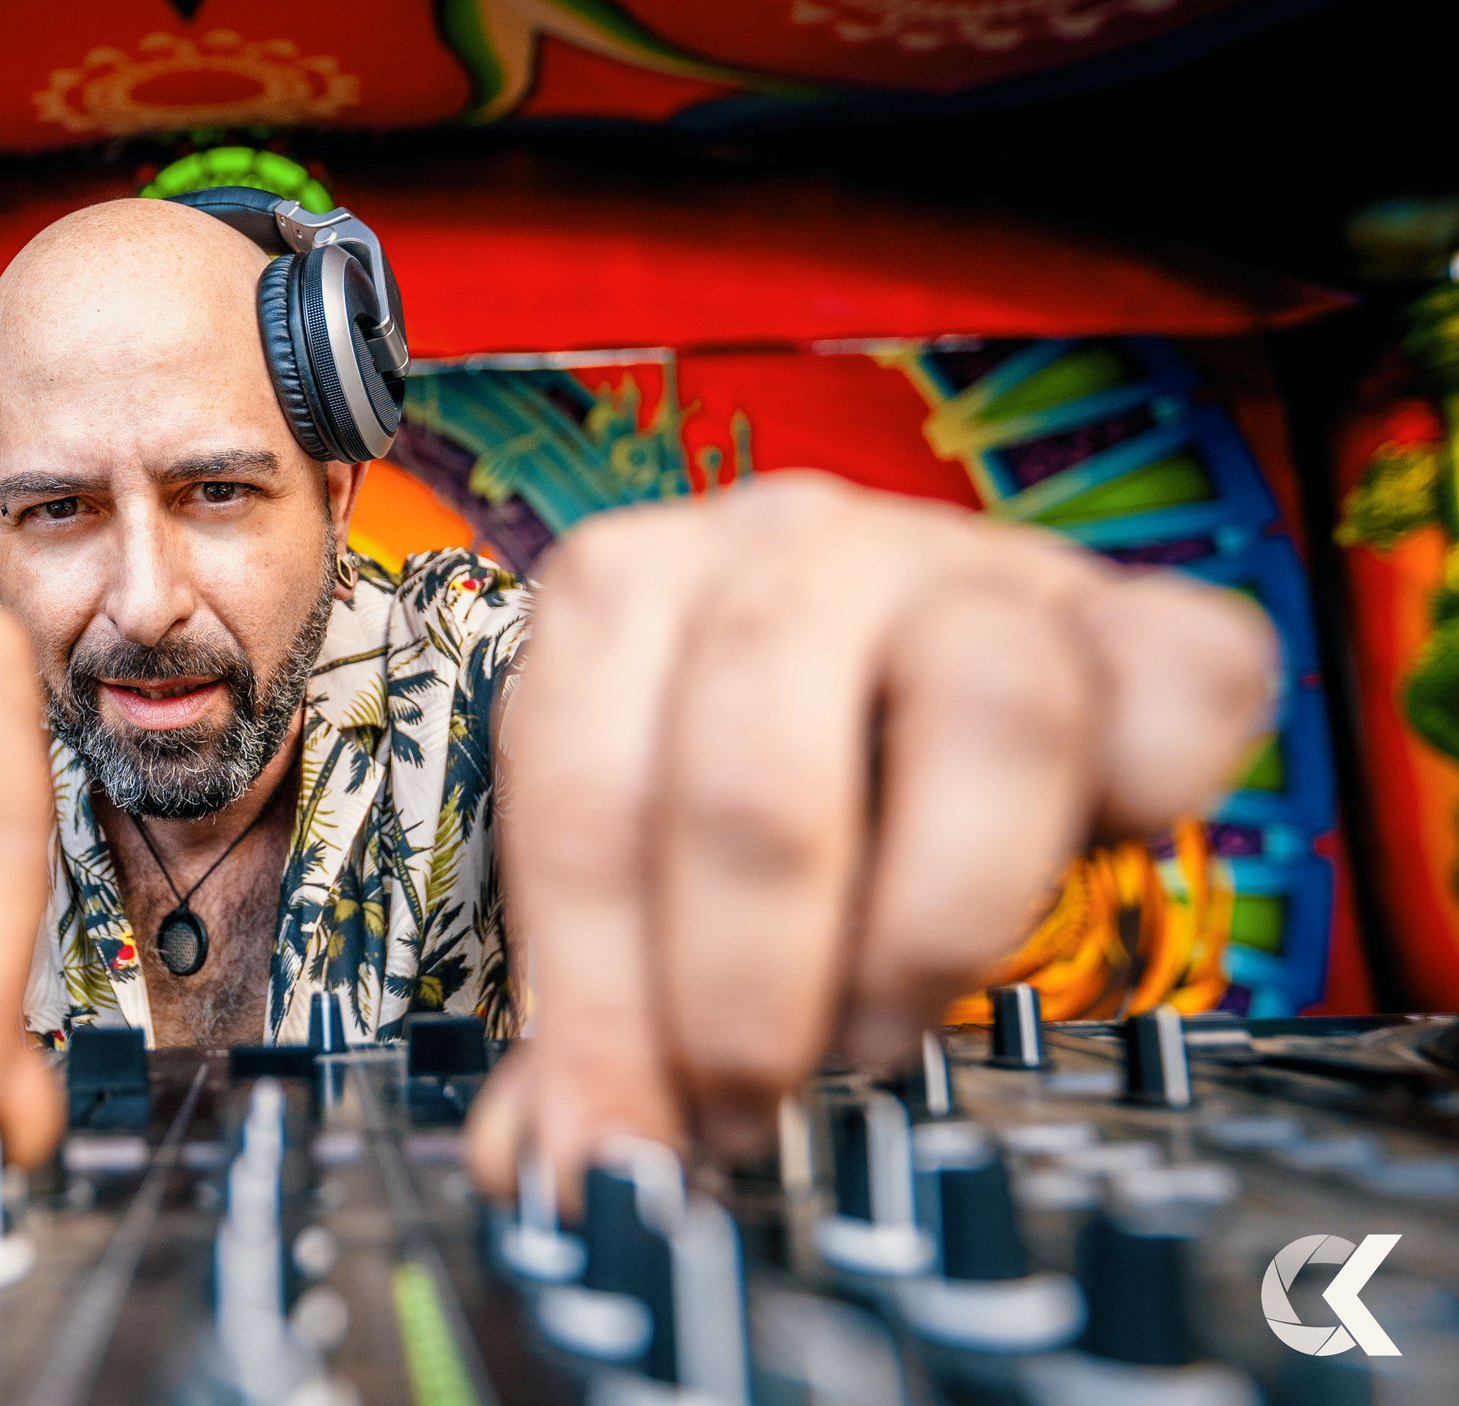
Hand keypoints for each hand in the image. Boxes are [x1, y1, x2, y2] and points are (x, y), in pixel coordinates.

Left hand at [468, 472, 1278, 1195]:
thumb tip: (552, 1165)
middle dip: (745, 986)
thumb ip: (599, 1006)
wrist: (899, 647)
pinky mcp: (1130, 609)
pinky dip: (1154, 788)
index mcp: (627, 597)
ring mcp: (968, 565)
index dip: (605, 1008)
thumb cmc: (759, 766)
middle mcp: (790, 551)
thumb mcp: (648, 865)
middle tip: (752, 1100)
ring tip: (885, 1024)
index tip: (623, 1148)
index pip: (586, 807)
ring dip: (933, 921)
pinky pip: (1178, 676)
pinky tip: (1098, 855)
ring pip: (988, 715)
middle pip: (759, 773)